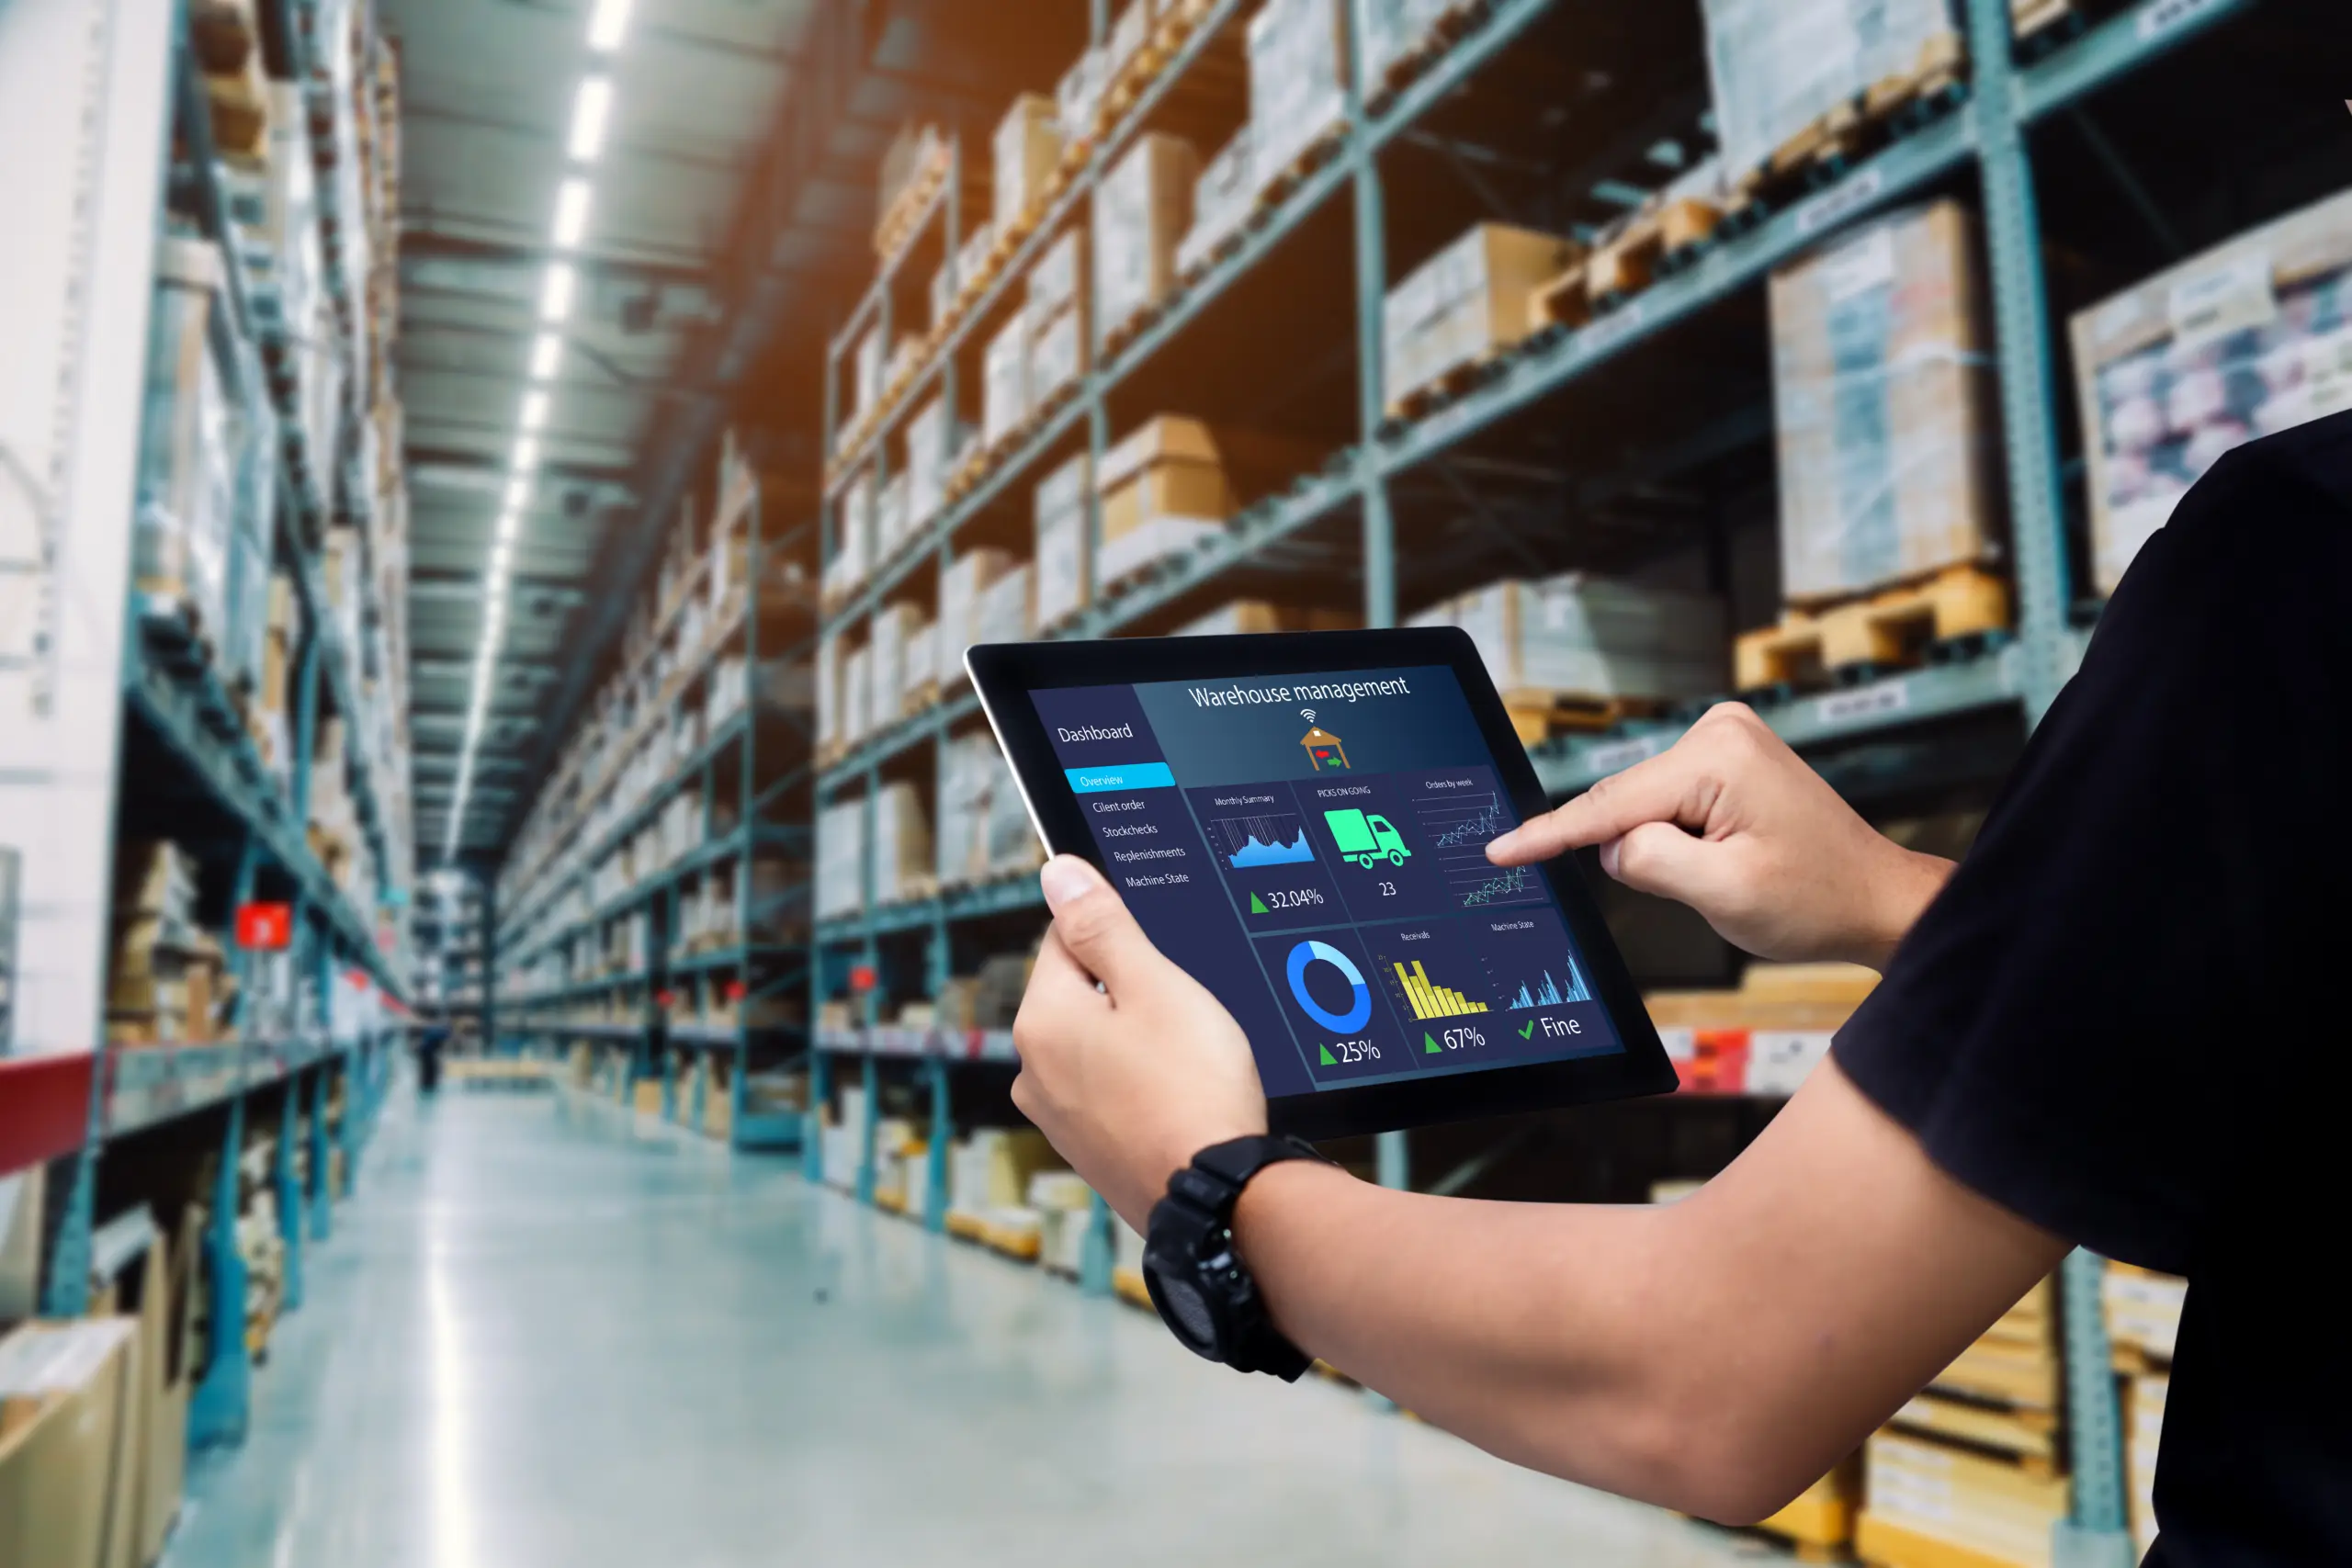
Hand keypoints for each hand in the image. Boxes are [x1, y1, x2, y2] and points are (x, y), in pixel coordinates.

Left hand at [1011, 856, 1267, 1227]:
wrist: (1217, 1197)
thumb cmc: (1192, 1086)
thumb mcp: (1155, 986)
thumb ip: (1102, 925)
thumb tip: (1057, 872)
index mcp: (1041, 1020)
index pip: (1065, 938)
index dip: (1120, 936)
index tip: (1163, 958)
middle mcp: (1033, 1070)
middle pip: (1080, 993)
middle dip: (1129, 991)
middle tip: (1185, 1012)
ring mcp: (1057, 1117)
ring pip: (1097, 1045)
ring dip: (1137, 1039)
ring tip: (1188, 1058)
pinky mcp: (1087, 1150)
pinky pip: (1109, 1091)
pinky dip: (1140, 1083)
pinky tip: (1180, 1094)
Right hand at [1486, 703, 1951, 967]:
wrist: (1875, 898)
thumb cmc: (1816, 899)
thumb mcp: (1722, 893)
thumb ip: (1647, 862)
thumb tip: (1611, 846)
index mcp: (1718, 756)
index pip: (1610, 804)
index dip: (1549, 835)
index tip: (1499, 852)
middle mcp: (1719, 731)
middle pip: (1627, 804)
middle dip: (1641, 853)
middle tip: (1707, 885)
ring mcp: (1724, 740)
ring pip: (1644, 809)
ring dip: (1666, 850)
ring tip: (1732, 871)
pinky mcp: (1726, 758)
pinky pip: (1666, 805)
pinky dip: (1677, 839)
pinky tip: (1725, 857)